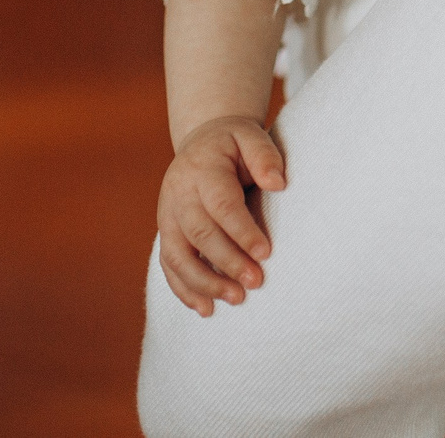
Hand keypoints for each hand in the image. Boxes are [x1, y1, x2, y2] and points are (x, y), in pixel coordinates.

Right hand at [157, 114, 287, 314]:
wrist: (200, 143)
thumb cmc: (233, 143)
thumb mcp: (250, 136)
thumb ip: (264, 155)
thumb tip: (278, 183)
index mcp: (202, 169)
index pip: (221, 205)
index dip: (242, 231)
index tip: (266, 253)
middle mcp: (178, 194)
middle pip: (199, 234)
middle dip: (227, 262)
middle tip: (256, 283)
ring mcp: (167, 215)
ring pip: (177, 256)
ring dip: (205, 282)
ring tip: (236, 300)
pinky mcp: (165, 232)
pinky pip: (168, 265)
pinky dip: (184, 290)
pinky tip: (206, 308)